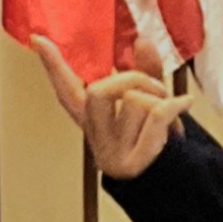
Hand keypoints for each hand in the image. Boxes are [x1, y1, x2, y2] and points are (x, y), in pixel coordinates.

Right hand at [33, 35, 193, 180]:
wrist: (175, 182)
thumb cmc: (158, 142)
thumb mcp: (151, 103)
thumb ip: (145, 72)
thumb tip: (142, 42)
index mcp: (95, 121)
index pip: (66, 92)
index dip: (53, 67)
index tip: (38, 39)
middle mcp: (97, 138)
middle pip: (98, 92)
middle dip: (133, 78)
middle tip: (156, 89)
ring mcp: (113, 153)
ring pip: (134, 101)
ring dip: (161, 99)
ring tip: (172, 113)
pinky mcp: (133, 163)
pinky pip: (156, 115)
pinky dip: (175, 105)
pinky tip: (184, 105)